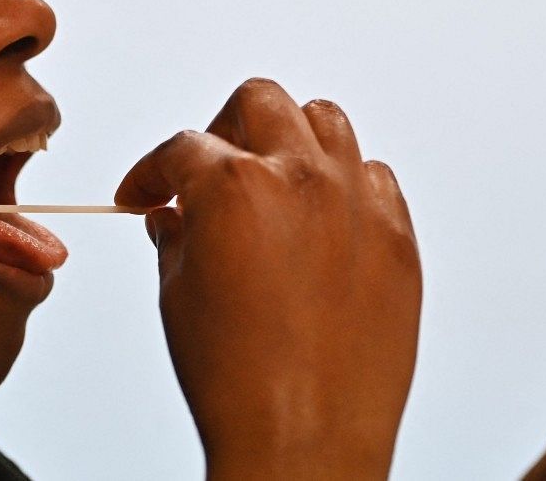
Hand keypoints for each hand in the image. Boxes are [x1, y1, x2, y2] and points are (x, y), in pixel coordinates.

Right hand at [115, 79, 421, 480]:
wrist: (306, 442)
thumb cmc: (240, 382)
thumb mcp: (178, 297)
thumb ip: (176, 238)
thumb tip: (174, 217)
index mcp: (234, 187)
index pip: (182, 147)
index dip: (152, 171)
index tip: (147, 192)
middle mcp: (302, 179)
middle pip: (261, 102)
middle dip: (223, 129)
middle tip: (209, 168)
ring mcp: (357, 204)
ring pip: (327, 122)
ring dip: (291, 139)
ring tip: (272, 178)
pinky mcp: (398, 238)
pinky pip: (374, 178)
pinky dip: (344, 184)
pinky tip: (323, 219)